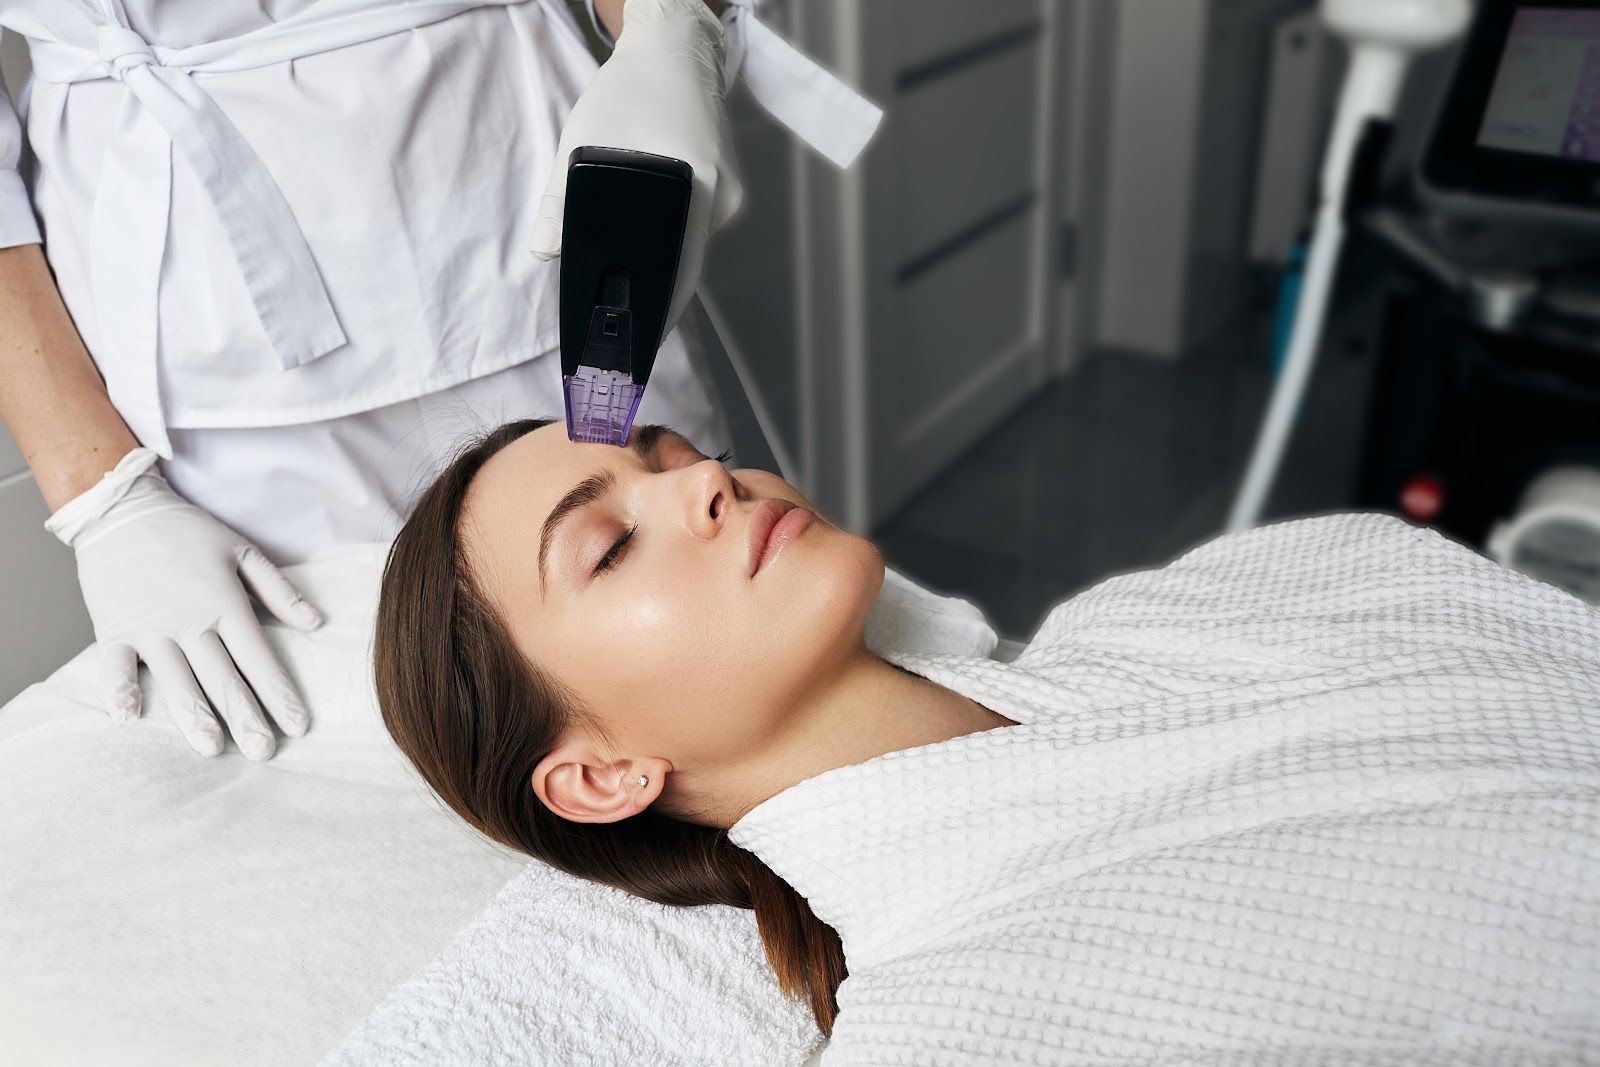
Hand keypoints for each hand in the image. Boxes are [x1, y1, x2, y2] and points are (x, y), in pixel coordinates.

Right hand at [48, 450, 321, 759]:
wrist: (122, 509)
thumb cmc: (187, 531)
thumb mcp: (242, 551)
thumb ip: (279, 590)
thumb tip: (316, 623)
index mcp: (225, 604)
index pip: (259, 658)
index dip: (280, 693)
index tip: (299, 726)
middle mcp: (190, 622)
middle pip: (223, 678)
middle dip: (246, 717)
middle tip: (264, 753)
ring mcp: (150, 628)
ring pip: (176, 679)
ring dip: (194, 715)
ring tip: (211, 748)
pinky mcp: (114, 629)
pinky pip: (116, 666)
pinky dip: (120, 691)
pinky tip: (128, 720)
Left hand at [530, 0, 743, 337]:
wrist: (675, 49)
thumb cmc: (632, 88)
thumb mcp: (583, 143)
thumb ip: (560, 201)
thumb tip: (546, 253)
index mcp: (692, 186)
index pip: (678, 273)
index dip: (658, 315)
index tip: (640, 342)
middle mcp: (718, 197)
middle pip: (687, 267)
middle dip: (657, 299)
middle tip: (627, 327)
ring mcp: (727, 194)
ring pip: (692, 248)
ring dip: (663, 266)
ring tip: (630, 286)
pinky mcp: (725, 187)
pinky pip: (697, 227)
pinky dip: (672, 237)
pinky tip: (647, 240)